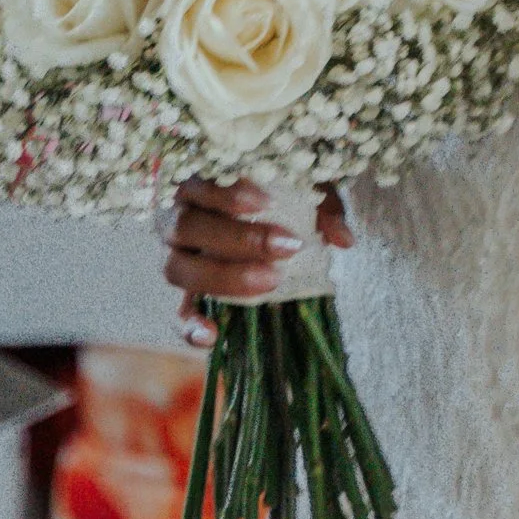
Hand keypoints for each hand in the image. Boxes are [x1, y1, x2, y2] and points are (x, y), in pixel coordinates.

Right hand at [160, 177, 352, 340]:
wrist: (266, 226)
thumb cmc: (279, 200)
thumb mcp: (303, 192)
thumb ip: (322, 208)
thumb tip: (343, 239)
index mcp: (196, 186)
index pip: (197, 183)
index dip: (227, 194)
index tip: (268, 202)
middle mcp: (175, 220)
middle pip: (185, 226)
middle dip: (237, 239)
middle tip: (286, 247)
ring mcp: (174, 259)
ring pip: (177, 268)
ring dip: (223, 277)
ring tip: (271, 280)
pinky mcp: (183, 297)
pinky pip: (177, 315)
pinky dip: (190, 327)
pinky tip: (213, 335)